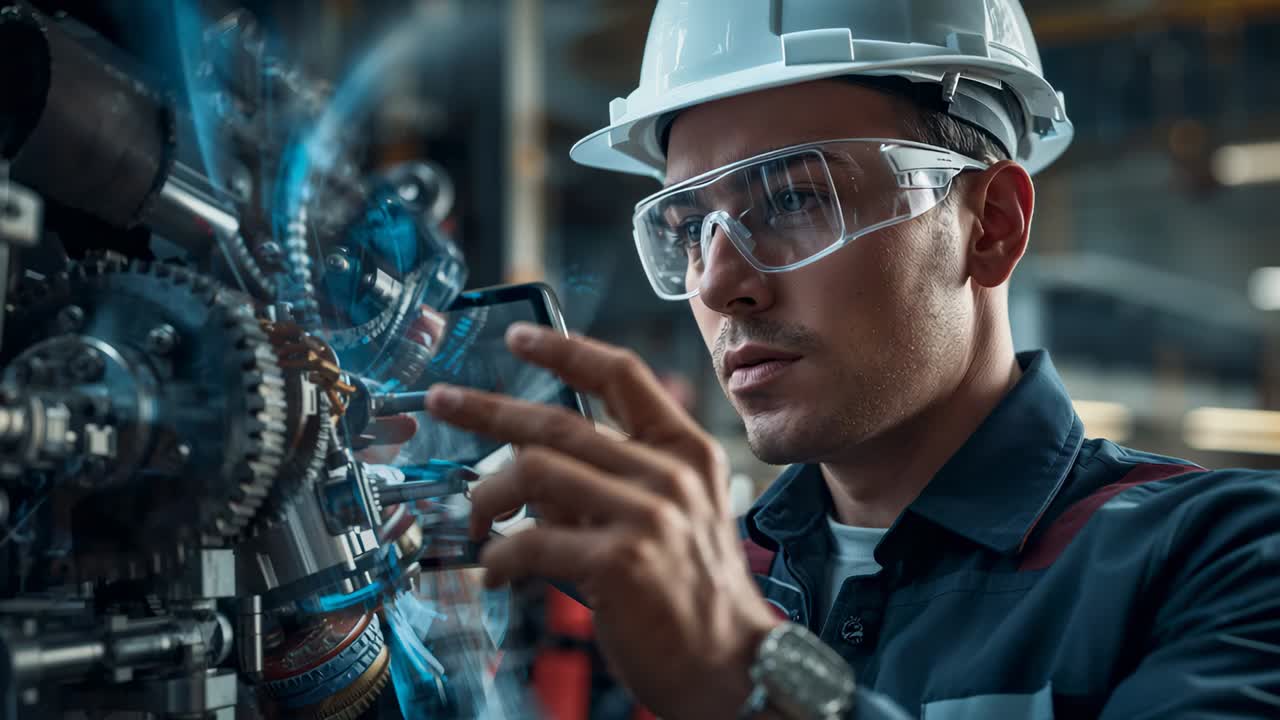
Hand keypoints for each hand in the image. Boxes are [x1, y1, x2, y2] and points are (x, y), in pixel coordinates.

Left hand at [424, 322, 781, 718]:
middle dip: (485, 409)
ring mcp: (645, 517)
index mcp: (685, 452)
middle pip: (557, 419)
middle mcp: (668, 475)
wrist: (732, 666)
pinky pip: (530, 541)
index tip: (518, 337)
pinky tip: (497, 570)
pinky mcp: (618, 563)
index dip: (565, 349)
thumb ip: (615, 481)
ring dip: (488, 495)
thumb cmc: (695, 594)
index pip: (622, 375)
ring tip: (479, 519)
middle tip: (443, 401)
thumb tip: (533, 466)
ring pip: (532, 472)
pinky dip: (499, 556)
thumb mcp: (676, 516)